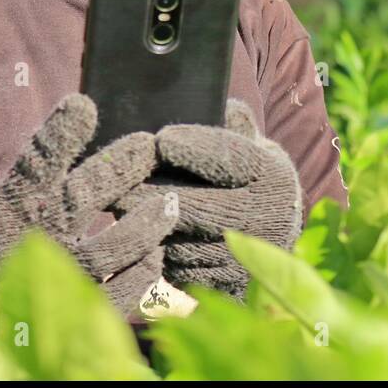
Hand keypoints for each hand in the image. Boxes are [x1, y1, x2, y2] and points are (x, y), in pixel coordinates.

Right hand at [0, 93, 174, 349]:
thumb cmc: (2, 239)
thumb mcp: (8, 197)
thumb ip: (41, 166)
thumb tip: (82, 113)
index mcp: (11, 206)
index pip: (33, 164)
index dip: (58, 134)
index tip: (83, 106)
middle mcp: (32, 238)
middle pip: (81, 196)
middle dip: (120, 167)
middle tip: (149, 146)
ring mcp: (53, 280)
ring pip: (109, 250)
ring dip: (145, 224)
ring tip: (169, 204)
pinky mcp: (74, 314)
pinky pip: (119, 293)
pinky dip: (143, 271)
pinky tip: (155, 253)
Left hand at [114, 100, 301, 301]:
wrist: (274, 233)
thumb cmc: (249, 178)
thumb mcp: (252, 144)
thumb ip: (234, 123)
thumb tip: (218, 103)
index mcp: (271, 177)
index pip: (232, 160)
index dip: (194, 149)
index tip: (160, 139)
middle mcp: (264, 220)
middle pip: (197, 207)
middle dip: (151, 193)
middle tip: (115, 182)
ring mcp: (244, 256)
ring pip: (181, 243)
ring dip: (145, 226)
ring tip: (113, 206)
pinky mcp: (222, 284)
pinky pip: (179, 269)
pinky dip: (153, 252)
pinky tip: (131, 235)